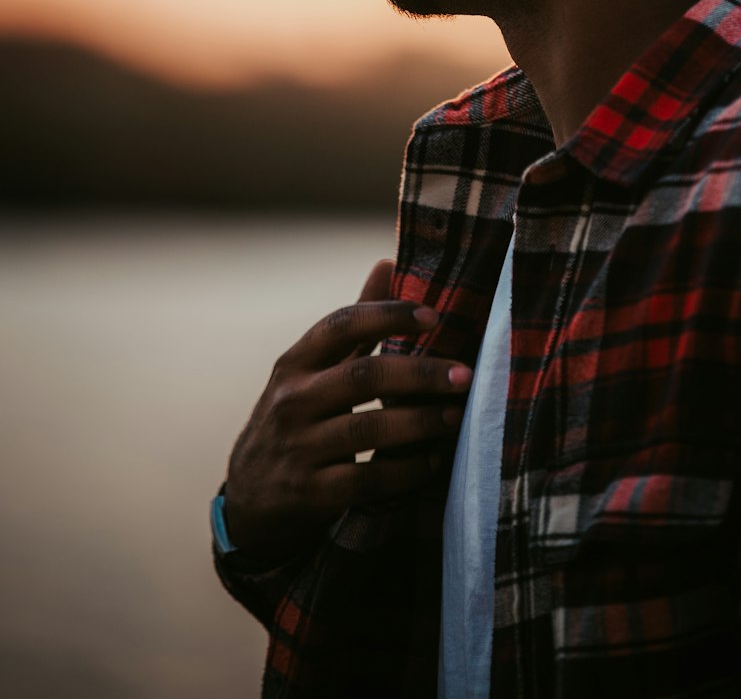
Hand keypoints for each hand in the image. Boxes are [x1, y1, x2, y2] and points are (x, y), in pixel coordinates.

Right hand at [223, 259, 471, 561]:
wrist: (250, 500)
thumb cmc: (295, 419)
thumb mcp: (311, 371)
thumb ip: (353, 326)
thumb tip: (388, 263)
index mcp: (294, 363)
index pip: (341, 324)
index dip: (388, 315)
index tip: (434, 316)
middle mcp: (292, 401)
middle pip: (363, 376)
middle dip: (420, 373)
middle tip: (465, 375)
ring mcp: (298, 448)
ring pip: (368, 429)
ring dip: (421, 422)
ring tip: (458, 417)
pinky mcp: (309, 494)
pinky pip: (367, 480)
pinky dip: (405, 470)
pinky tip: (433, 462)